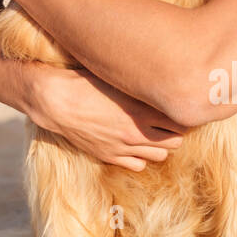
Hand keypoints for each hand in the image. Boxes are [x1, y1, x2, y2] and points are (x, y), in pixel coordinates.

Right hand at [26, 65, 188, 170]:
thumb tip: (159, 70)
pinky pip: (138, 165)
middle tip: (168, 119)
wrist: (54, 100)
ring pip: (160, 155)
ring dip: (160, 144)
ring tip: (154, 132)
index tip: (179, 105)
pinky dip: (141, 156)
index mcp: (142, 109)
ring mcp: (123, 146)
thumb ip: (140, 79)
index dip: (182, 113)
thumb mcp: (116, 75)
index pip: (180, 120)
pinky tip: (135, 143)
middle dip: (175, 130)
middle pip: (176, 141)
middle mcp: (137, 131)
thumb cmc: (83, 80)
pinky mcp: (109, 155)